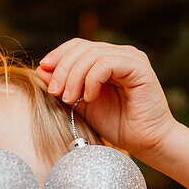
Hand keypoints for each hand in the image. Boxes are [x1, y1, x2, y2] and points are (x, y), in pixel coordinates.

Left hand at [37, 39, 178, 160]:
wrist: (146, 142)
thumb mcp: (82, 104)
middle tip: (54, 92)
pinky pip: (106, 64)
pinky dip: (92, 79)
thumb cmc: (118, 125)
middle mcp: (121, 53)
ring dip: (74, 76)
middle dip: (63, 68)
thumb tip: (41, 69)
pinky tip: (89, 97)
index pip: (78, 46)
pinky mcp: (139, 67)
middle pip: (83, 47)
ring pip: (92, 54)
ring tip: (69, 98)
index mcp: (108, 58)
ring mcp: (131, 58)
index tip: (42, 71)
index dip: (58, 55)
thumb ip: (65, 86)